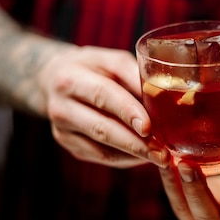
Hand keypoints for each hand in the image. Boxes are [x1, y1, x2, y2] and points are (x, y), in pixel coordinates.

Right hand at [37, 44, 168, 167]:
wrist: (54, 79)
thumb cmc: (93, 68)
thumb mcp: (111, 61)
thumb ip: (134, 75)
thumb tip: (164, 98)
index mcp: (70, 78)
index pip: (103, 95)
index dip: (127, 111)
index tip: (148, 127)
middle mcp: (60, 106)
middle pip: (101, 128)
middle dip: (135, 143)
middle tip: (162, 154)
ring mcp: (61, 129)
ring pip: (101, 149)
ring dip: (133, 155)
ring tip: (158, 157)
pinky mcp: (67, 143)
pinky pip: (100, 156)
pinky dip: (124, 159)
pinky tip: (142, 156)